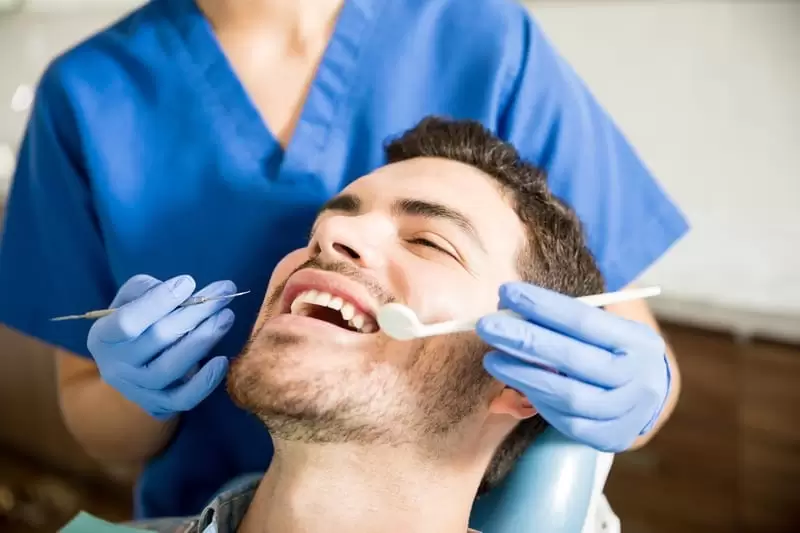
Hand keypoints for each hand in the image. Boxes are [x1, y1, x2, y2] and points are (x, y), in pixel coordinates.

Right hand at [87, 274, 236, 419]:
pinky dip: (204, 382)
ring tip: (226, 317)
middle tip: (224, 294)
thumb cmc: (135, 323)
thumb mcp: (130, 300)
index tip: (188, 282)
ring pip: (171, 367)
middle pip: (158, 339)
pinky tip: (222, 361)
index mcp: (103, 336)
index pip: (127, 321)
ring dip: (204, 340)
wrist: (130, 368)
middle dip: (195, 313)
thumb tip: (181, 289)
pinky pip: (183, 399)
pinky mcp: (158, 405)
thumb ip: (147, 289)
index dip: (159, 301)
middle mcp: (116, 365)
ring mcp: (136, 389)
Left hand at [477, 282, 670, 451]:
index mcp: (637, 341)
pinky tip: (516, 382)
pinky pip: (565, 420)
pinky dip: (537, 399)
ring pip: (567, 395)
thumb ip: (562, 319)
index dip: (543, 306)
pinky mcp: (608, 437)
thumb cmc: (611, 350)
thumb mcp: (604, 328)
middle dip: (524, 340)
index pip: (585, 321)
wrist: (646, 396)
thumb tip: (508, 306)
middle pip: (573, 358)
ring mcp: (624, 412)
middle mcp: (637, 378)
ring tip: (491, 358)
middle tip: (487, 325)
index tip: (507, 292)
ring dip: (522, 374)